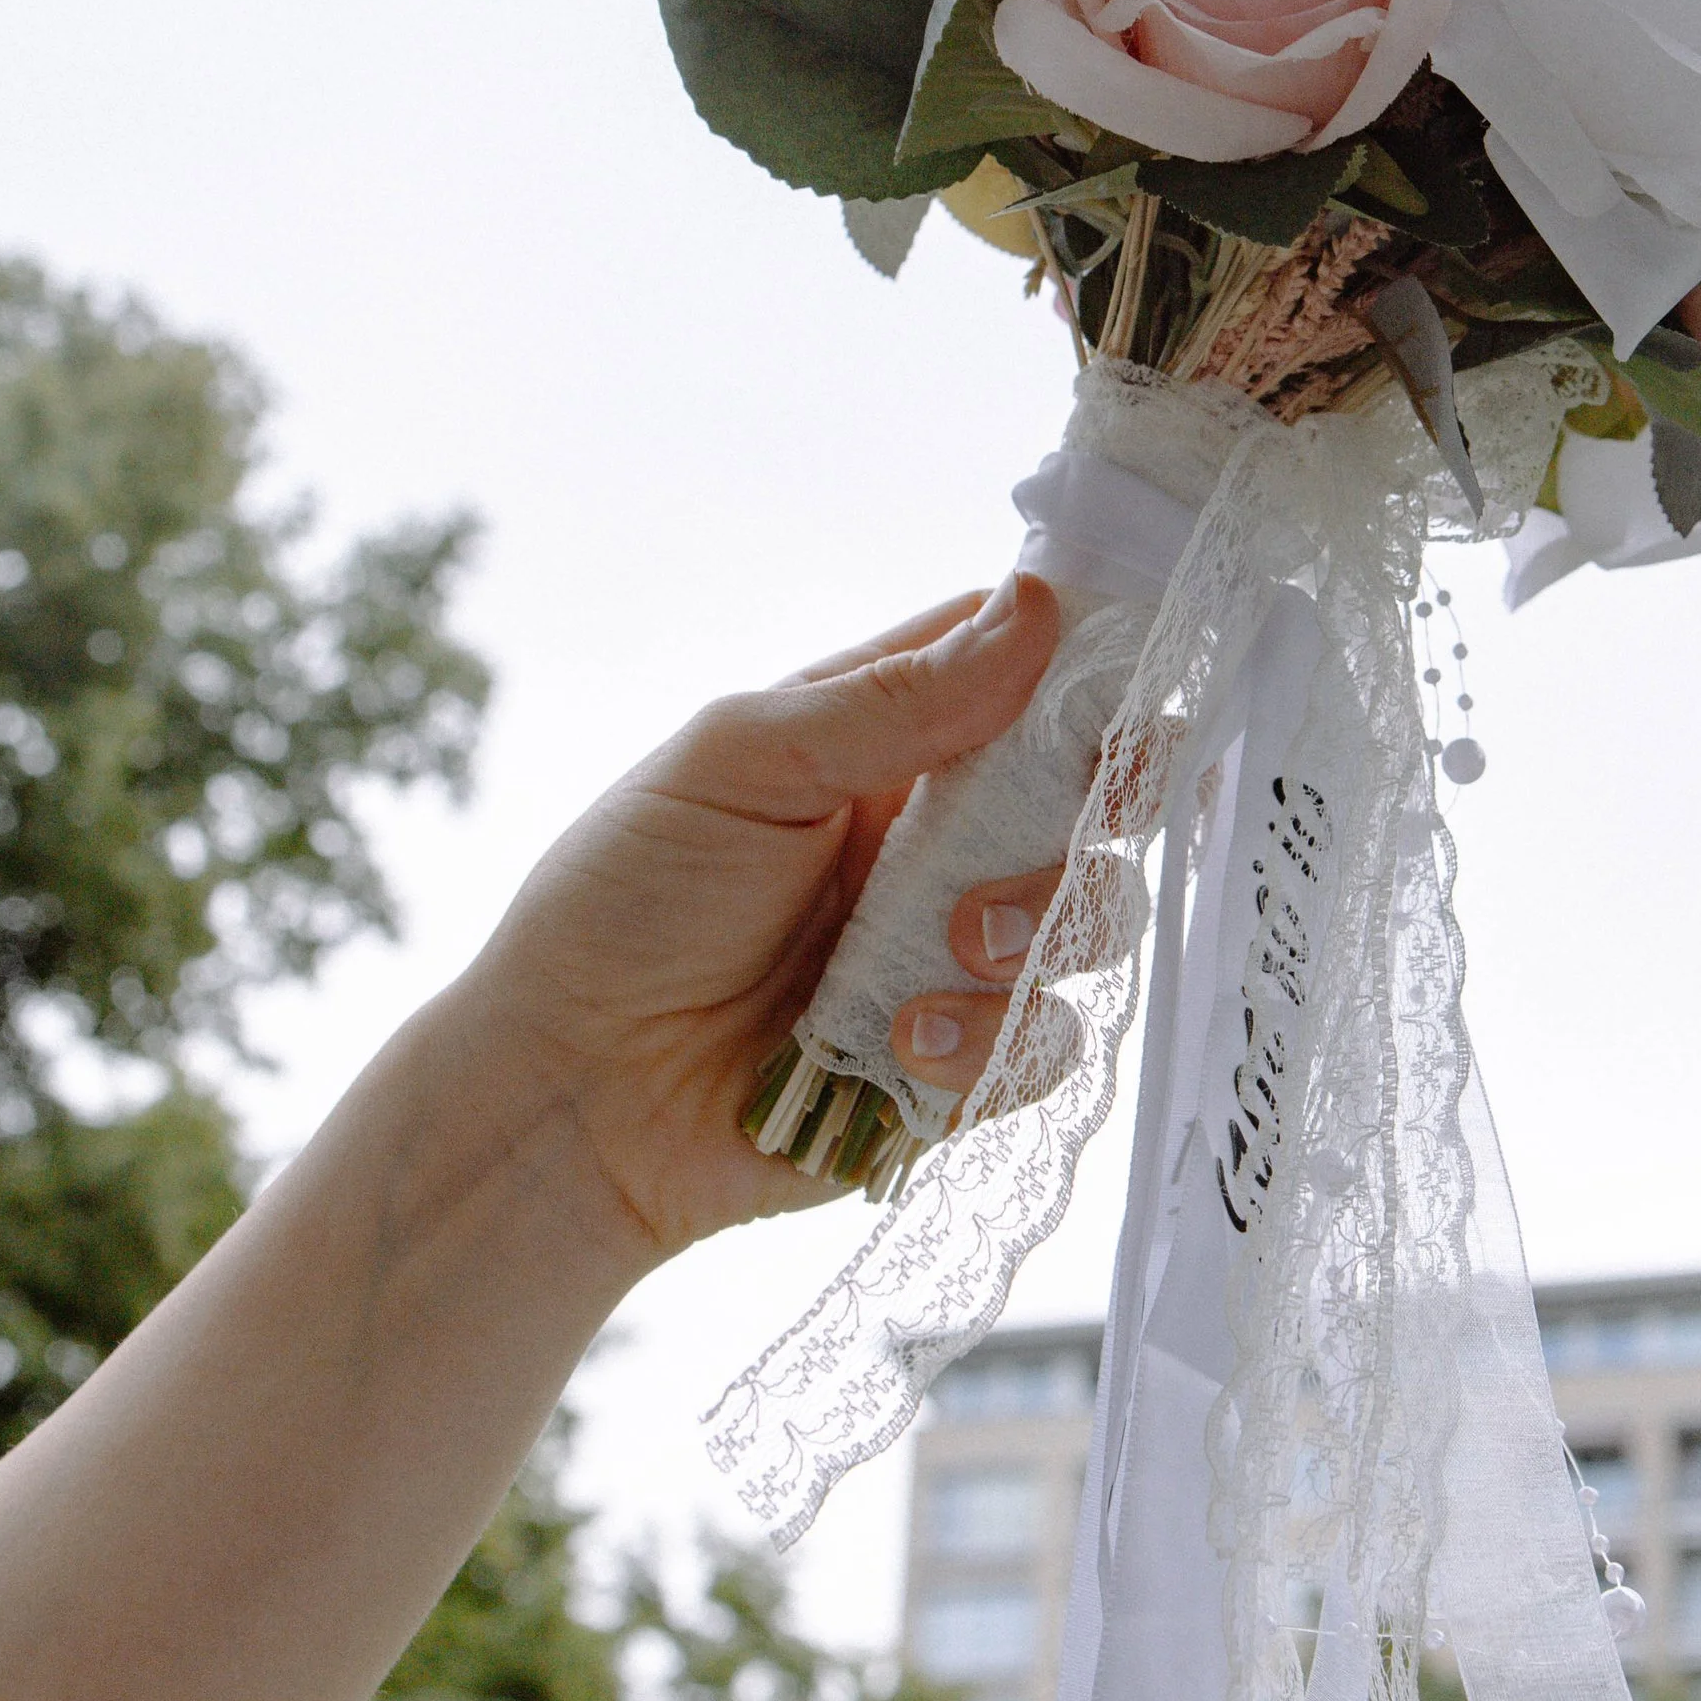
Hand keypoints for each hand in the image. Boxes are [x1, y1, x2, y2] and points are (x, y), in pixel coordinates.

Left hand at [454, 574, 1066, 1257]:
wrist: (571, 1096)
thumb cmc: (623, 904)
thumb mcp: (741, 765)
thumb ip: (894, 698)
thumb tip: (1036, 604)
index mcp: (885, 739)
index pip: (1027, 671)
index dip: (1095, 665)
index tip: (1130, 682)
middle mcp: (935, 839)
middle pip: (1091, 794)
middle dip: (1099, 803)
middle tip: (1073, 814)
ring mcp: (955, 953)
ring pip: (1090, 919)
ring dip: (1034, 926)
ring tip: (947, 948)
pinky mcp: (960, 1066)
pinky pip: (1046, 1045)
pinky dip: (988, 1042)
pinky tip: (899, 1041)